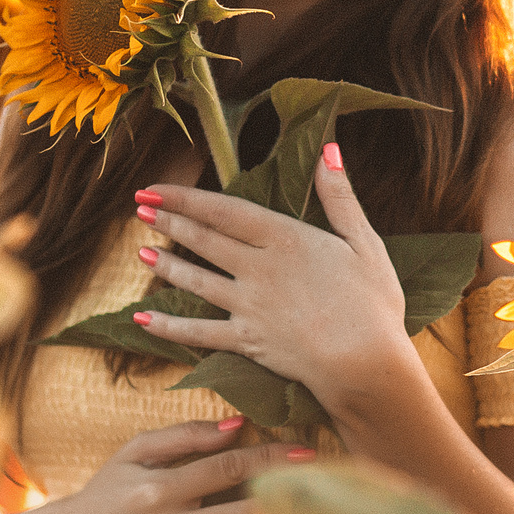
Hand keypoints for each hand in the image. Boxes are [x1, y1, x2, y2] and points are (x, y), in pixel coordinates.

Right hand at [10, 417, 314, 513]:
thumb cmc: (107, 493)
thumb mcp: (133, 453)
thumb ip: (183, 437)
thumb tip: (234, 425)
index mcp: (160, 491)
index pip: (227, 468)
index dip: (269, 458)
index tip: (305, 451)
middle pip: (244, 511)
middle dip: (285, 494)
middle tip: (322, 483)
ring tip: (314, 510)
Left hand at [131, 142, 416, 411]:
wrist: (366, 364)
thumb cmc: (373, 303)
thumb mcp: (363, 242)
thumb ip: (340, 196)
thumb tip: (328, 150)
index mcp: (286, 239)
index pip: (224, 211)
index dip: (186, 198)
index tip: (156, 189)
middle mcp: (258, 268)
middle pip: (204, 241)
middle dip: (169, 223)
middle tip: (139, 209)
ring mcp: (248, 306)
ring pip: (197, 281)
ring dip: (166, 266)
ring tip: (141, 253)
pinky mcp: (246, 341)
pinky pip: (198, 333)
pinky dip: (168, 326)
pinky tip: (144, 319)